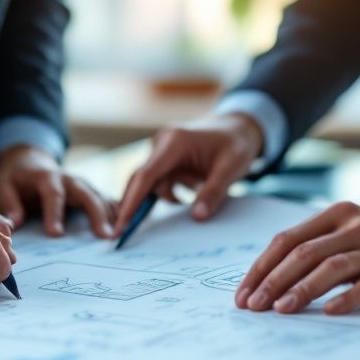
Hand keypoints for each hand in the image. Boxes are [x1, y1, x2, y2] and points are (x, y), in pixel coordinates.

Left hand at [0, 145, 115, 237]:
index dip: (55, 213)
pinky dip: (117, 214)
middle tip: (104, 236)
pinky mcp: (91, 193)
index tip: (56, 234)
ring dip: (112, 216)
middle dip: (97, 214)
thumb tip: (14, 224)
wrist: (30, 163)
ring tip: (119, 237)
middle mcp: (70, 180)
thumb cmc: (15, 178)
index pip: (53, 195)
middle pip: (87, 194)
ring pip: (102, 198)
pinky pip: (107, 203)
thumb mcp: (2, 185)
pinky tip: (124, 230)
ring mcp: (84, 186)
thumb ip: (8, 203)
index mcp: (47, 178)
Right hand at [116, 112, 263, 232]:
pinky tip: (183, 200)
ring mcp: (161, 152)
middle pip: (140, 180)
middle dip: (133, 206)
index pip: (146, 175)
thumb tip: (197, 218)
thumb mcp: (231, 168)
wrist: (237, 127)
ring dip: (161, 199)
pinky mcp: (165, 161)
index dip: (133, 201)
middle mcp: (161, 145)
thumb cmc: (235, 143)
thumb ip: (214, 192)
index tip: (123, 223)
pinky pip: (158, 183)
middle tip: (126, 232)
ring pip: (149, 183)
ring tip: (181, 204)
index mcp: (173, 142)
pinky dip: (167, 195)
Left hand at [235, 201, 359, 314]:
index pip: (287, 239)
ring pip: (332, 267)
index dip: (262, 267)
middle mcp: (355, 226)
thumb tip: (268, 283)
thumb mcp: (349, 239)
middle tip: (254, 306)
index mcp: (336, 215)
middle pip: (304, 252)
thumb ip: (316, 251)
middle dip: (273, 281)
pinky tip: (328, 312)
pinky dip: (347, 298)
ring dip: (302, 290)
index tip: (243, 293)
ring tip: (281, 310)